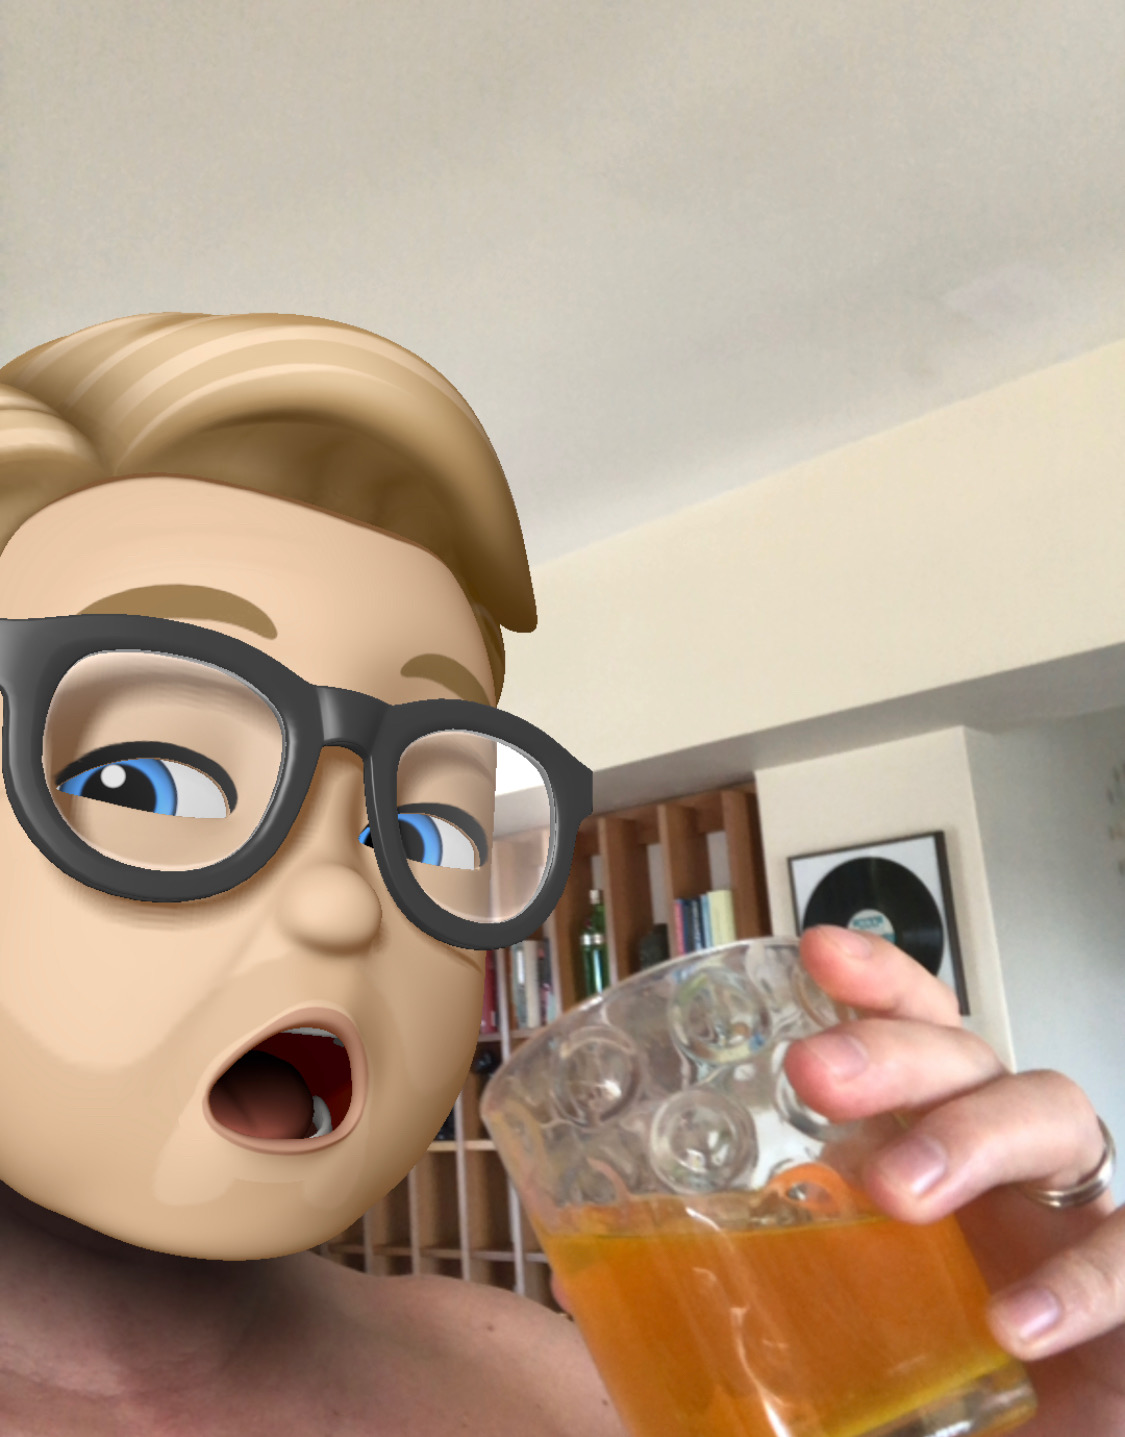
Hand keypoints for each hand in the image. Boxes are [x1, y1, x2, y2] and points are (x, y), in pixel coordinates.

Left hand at [785, 926, 1124, 1435]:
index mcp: (927, 1138)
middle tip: (815, 1077)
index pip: (911, 1029)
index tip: (815, 953)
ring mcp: (1070, 1210)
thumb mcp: (830, 1308)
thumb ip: (749, 1284)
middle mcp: (1001, 1156)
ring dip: (972, 1134)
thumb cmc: (929, 1361)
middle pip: (964, 1054)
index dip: (875, 981)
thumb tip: (600, 1292)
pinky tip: (1016, 1320)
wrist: (1034, 1433)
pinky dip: (1083, 1276)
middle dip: (893, 1048)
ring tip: (898, 1192)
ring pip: (1052, 1111)